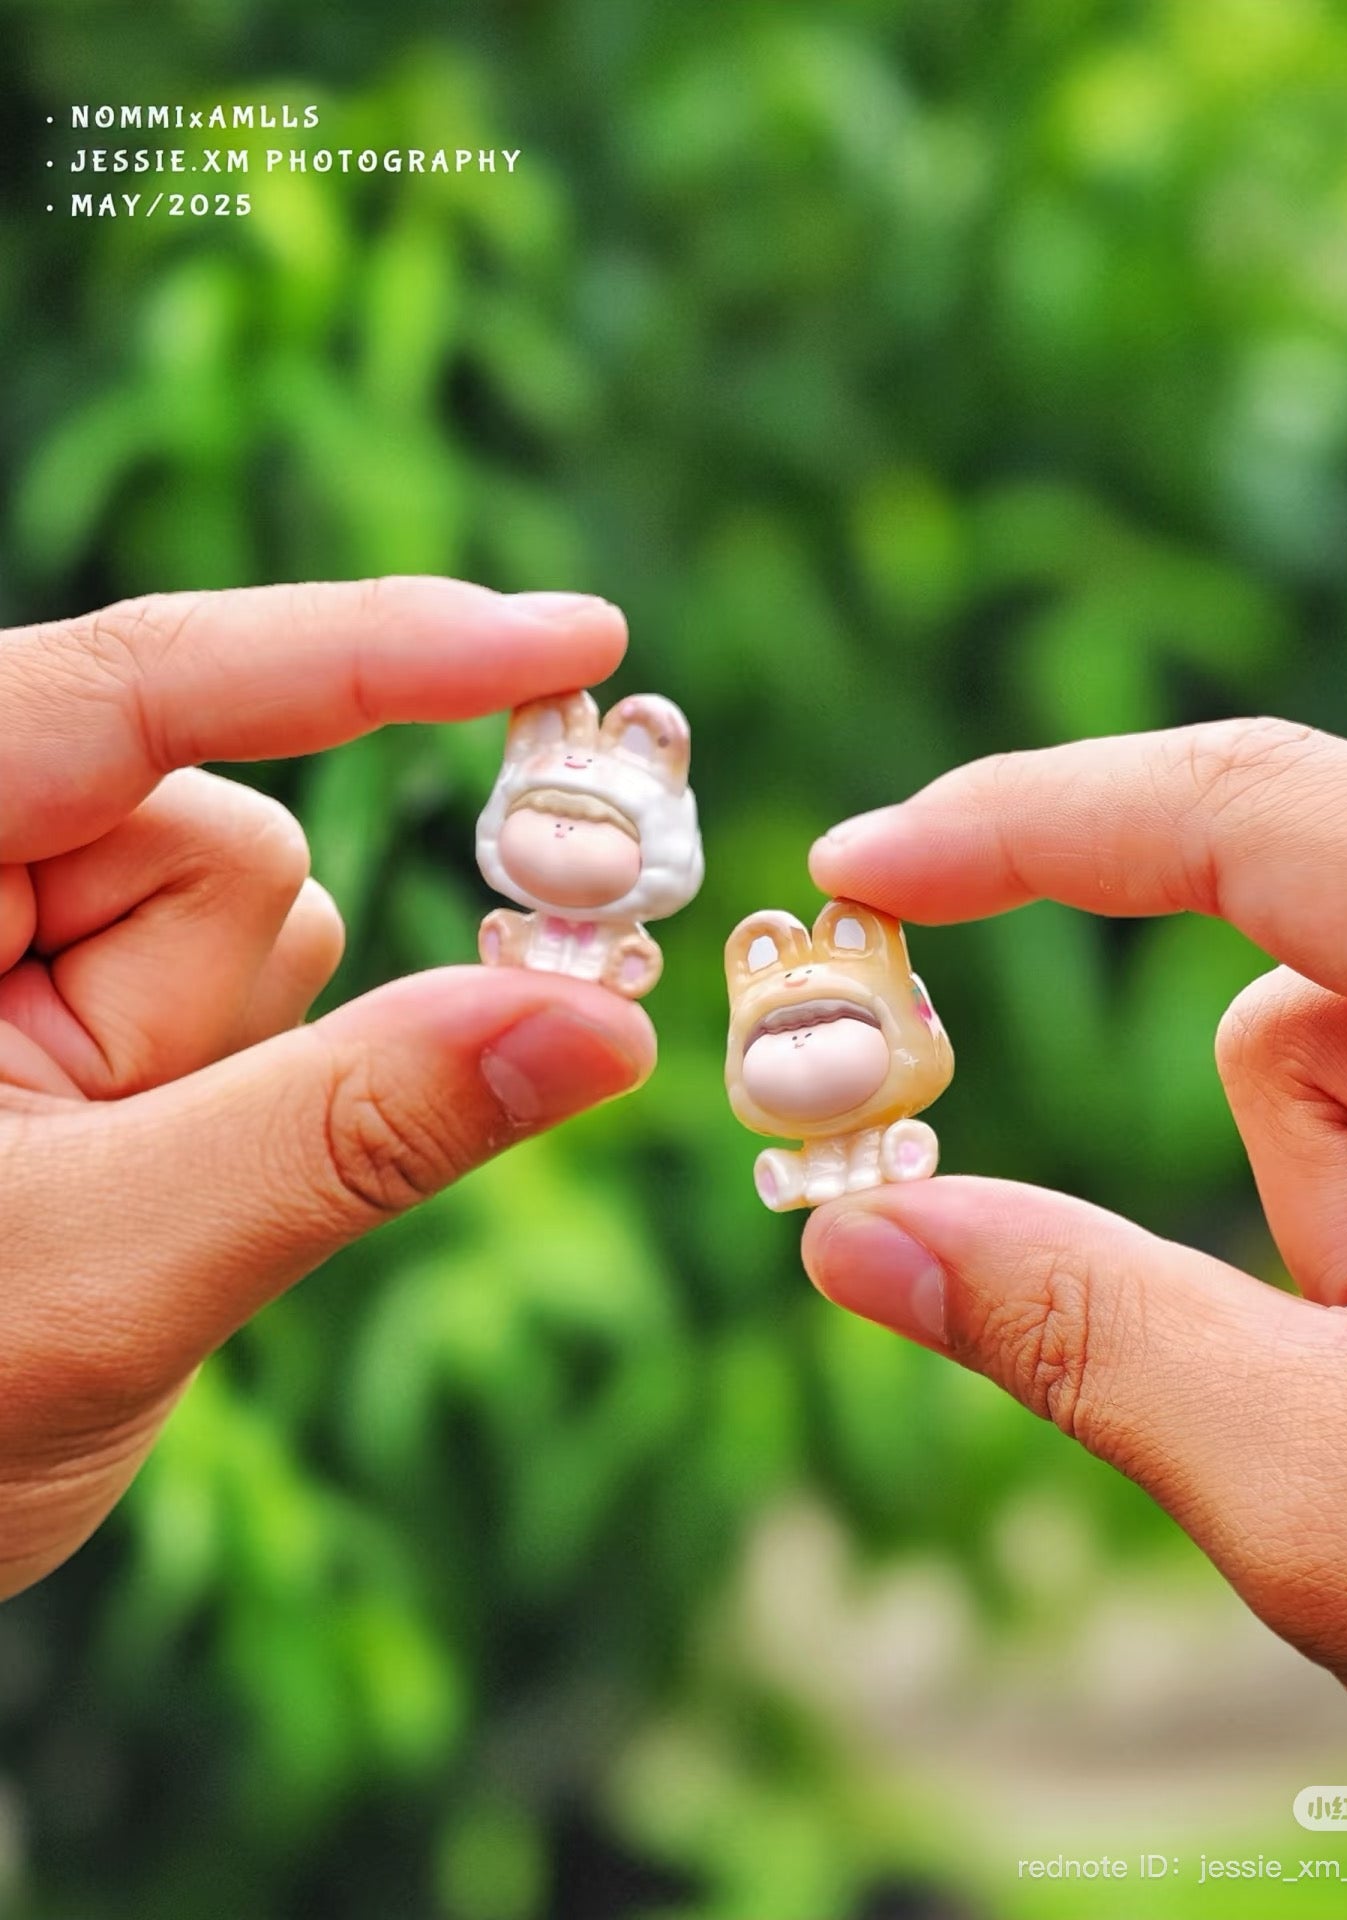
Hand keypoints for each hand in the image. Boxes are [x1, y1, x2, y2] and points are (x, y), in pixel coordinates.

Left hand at [0, 579, 653, 1597]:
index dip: (366, 652)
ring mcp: (16, 915)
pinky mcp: (65, 976)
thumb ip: (351, 1134)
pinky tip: (110, 1172)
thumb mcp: (106, 1273)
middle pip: (230, 838)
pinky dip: (223, 1075)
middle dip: (222, 1011)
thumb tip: (604, 1024)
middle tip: (126, 1171)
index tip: (576, 634)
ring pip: (258, 916)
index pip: (137, 691)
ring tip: (84, 1194)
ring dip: (221, 1062)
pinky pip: (245, 975)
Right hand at [804, 718, 1346, 1781]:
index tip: (862, 864)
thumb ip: (1077, 1333)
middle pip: (1303, 981)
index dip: (1037, 821)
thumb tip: (850, 1233)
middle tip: (1261, 1310)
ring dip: (1335, 1228)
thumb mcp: (1332, 1487)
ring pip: (1332, 1059)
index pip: (1269, 817)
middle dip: (1279, 1176)